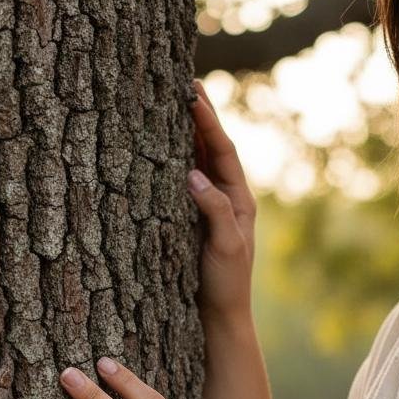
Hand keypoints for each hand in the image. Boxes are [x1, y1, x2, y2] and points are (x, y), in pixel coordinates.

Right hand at [189, 78, 256, 329]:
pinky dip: (172, 159)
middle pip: (212, 149)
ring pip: (197, 161)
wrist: (219, 316)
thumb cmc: (226, 284)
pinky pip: (183, 181)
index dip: (209, 122)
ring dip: (185, 133)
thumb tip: (193, 174)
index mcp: (240, 202)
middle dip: (198, 117)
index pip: (224, 152)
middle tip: (183, 82)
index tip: (193, 94)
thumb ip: (214, 211)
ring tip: (169, 102)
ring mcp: (209, 208)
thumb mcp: (225, 248)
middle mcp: (227, 200)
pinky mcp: (192, 220)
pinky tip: (158, 146)